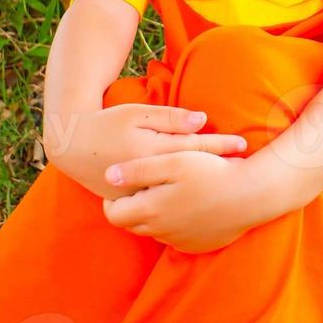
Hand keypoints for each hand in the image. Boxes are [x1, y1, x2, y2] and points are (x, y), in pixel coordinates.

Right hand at [44, 103, 248, 202]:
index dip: (221, 146)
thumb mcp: (138, 113)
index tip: (244, 145)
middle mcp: (147, 178)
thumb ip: (170, 118)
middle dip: (222, 172)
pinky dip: (183, 207)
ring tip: (234, 190)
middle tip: (249, 169)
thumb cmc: (109, 123)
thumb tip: (202, 120)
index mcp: (151, 151)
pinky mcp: (131, 206)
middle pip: (193, 174)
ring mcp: (138, 196)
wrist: (73, 147)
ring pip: (179, 196)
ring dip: (206, 192)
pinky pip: (162, 209)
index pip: (195, 148)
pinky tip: (203, 207)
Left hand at [101, 151, 265, 253]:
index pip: (113, 215)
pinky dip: (175, 223)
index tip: (124, 184)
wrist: (251, 195)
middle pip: (131, 225)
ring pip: (154, 230)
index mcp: (150, 211)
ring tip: (170, 192)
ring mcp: (179, 242)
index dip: (112, 200)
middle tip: (145, 186)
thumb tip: (108, 176)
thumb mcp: (173, 162)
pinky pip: (176, 237)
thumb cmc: (211, 173)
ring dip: (155, 215)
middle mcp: (161, 232)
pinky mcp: (196, 246)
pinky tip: (190, 204)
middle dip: (132, 207)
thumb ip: (137, 170)